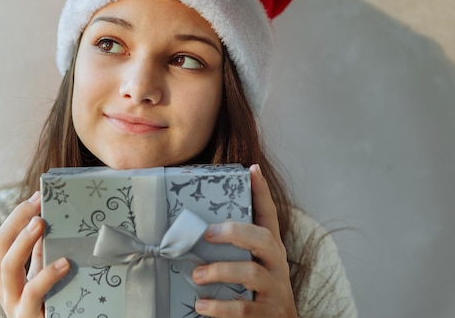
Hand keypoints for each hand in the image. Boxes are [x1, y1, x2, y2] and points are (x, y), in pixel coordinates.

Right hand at [0, 191, 69, 317]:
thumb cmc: (49, 305)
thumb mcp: (44, 275)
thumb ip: (41, 253)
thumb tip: (47, 221)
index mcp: (5, 273)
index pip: (3, 237)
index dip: (18, 214)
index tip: (39, 196)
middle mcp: (3, 286)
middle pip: (0, 245)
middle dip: (18, 220)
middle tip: (38, 204)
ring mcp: (12, 303)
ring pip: (7, 267)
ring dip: (23, 241)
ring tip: (41, 224)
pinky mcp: (26, 317)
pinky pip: (31, 293)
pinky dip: (47, 275)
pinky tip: (64, 263)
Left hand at [191, 164, 297, 317]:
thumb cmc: (257, 293)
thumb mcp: (252, 265)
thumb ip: (236, 247)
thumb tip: (200, 228)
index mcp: (272, 251)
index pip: (270, 216)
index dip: (262, 193)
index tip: (253, 170)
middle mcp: (277, 266)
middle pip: (265, 239)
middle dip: (235, 231)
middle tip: (207, 233)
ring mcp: (275, 291)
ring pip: (251, 273)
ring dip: (220, 271)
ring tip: (196, 275)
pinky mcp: (267, 315)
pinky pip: (243, 308)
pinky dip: (219, 307)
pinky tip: (201, 305)